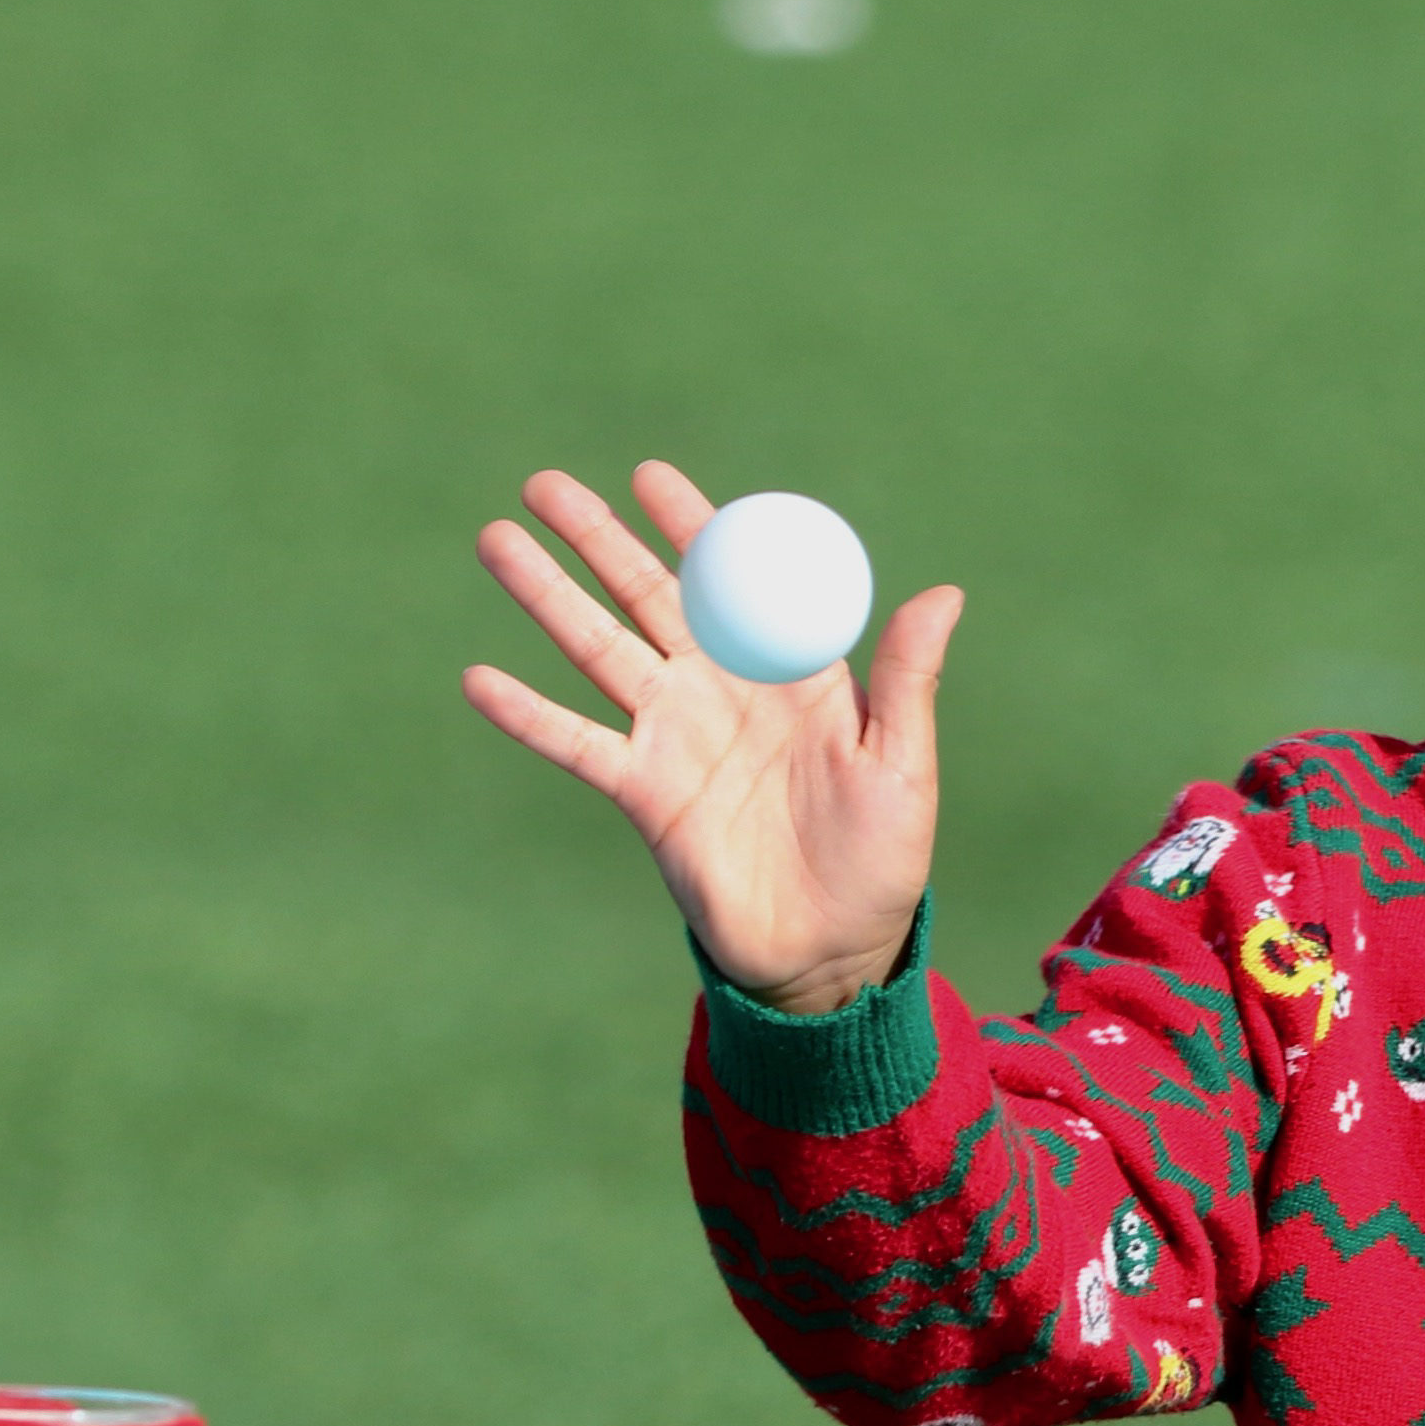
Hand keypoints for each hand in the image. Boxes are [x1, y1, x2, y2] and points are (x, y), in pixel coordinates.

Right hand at [465, 464, 965, 1012]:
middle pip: (648, 597)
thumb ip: (909, 678)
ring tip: (496, 538)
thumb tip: (945, 592)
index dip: (692, 527)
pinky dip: (528, 714)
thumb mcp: (903, 764)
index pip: (733, 581)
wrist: (832, 949)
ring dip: (547, 596)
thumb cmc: (883, 857)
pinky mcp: (643, 792)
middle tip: (546, 483)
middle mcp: (720, 689)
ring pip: (598, 649)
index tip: (649, 476)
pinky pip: (576, 743)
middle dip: (598, 539)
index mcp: (786, 670)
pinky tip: (479, 677)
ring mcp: (674, 737)